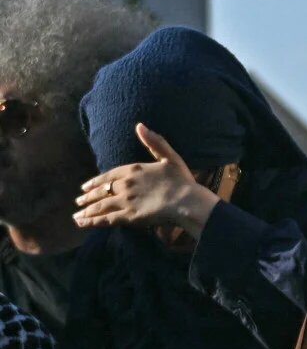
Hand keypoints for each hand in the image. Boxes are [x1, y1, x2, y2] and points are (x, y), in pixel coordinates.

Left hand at [73, 124, 220, 235]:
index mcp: (133, 170)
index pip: (108, 176)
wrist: (187, 201)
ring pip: (100, 206)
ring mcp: (125, 201)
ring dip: (87, 210)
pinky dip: (91, 221)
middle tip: (79, 201)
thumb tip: (140, 126)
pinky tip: (82, 223)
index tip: (85, 187)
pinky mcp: (128, 217)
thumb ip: (154, 142)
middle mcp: (124, 185)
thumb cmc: (182, 181)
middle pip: (101, 191)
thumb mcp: (169, 157)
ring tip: (76, 216)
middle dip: (88, 197)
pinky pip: (106, 219)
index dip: (95, 182)